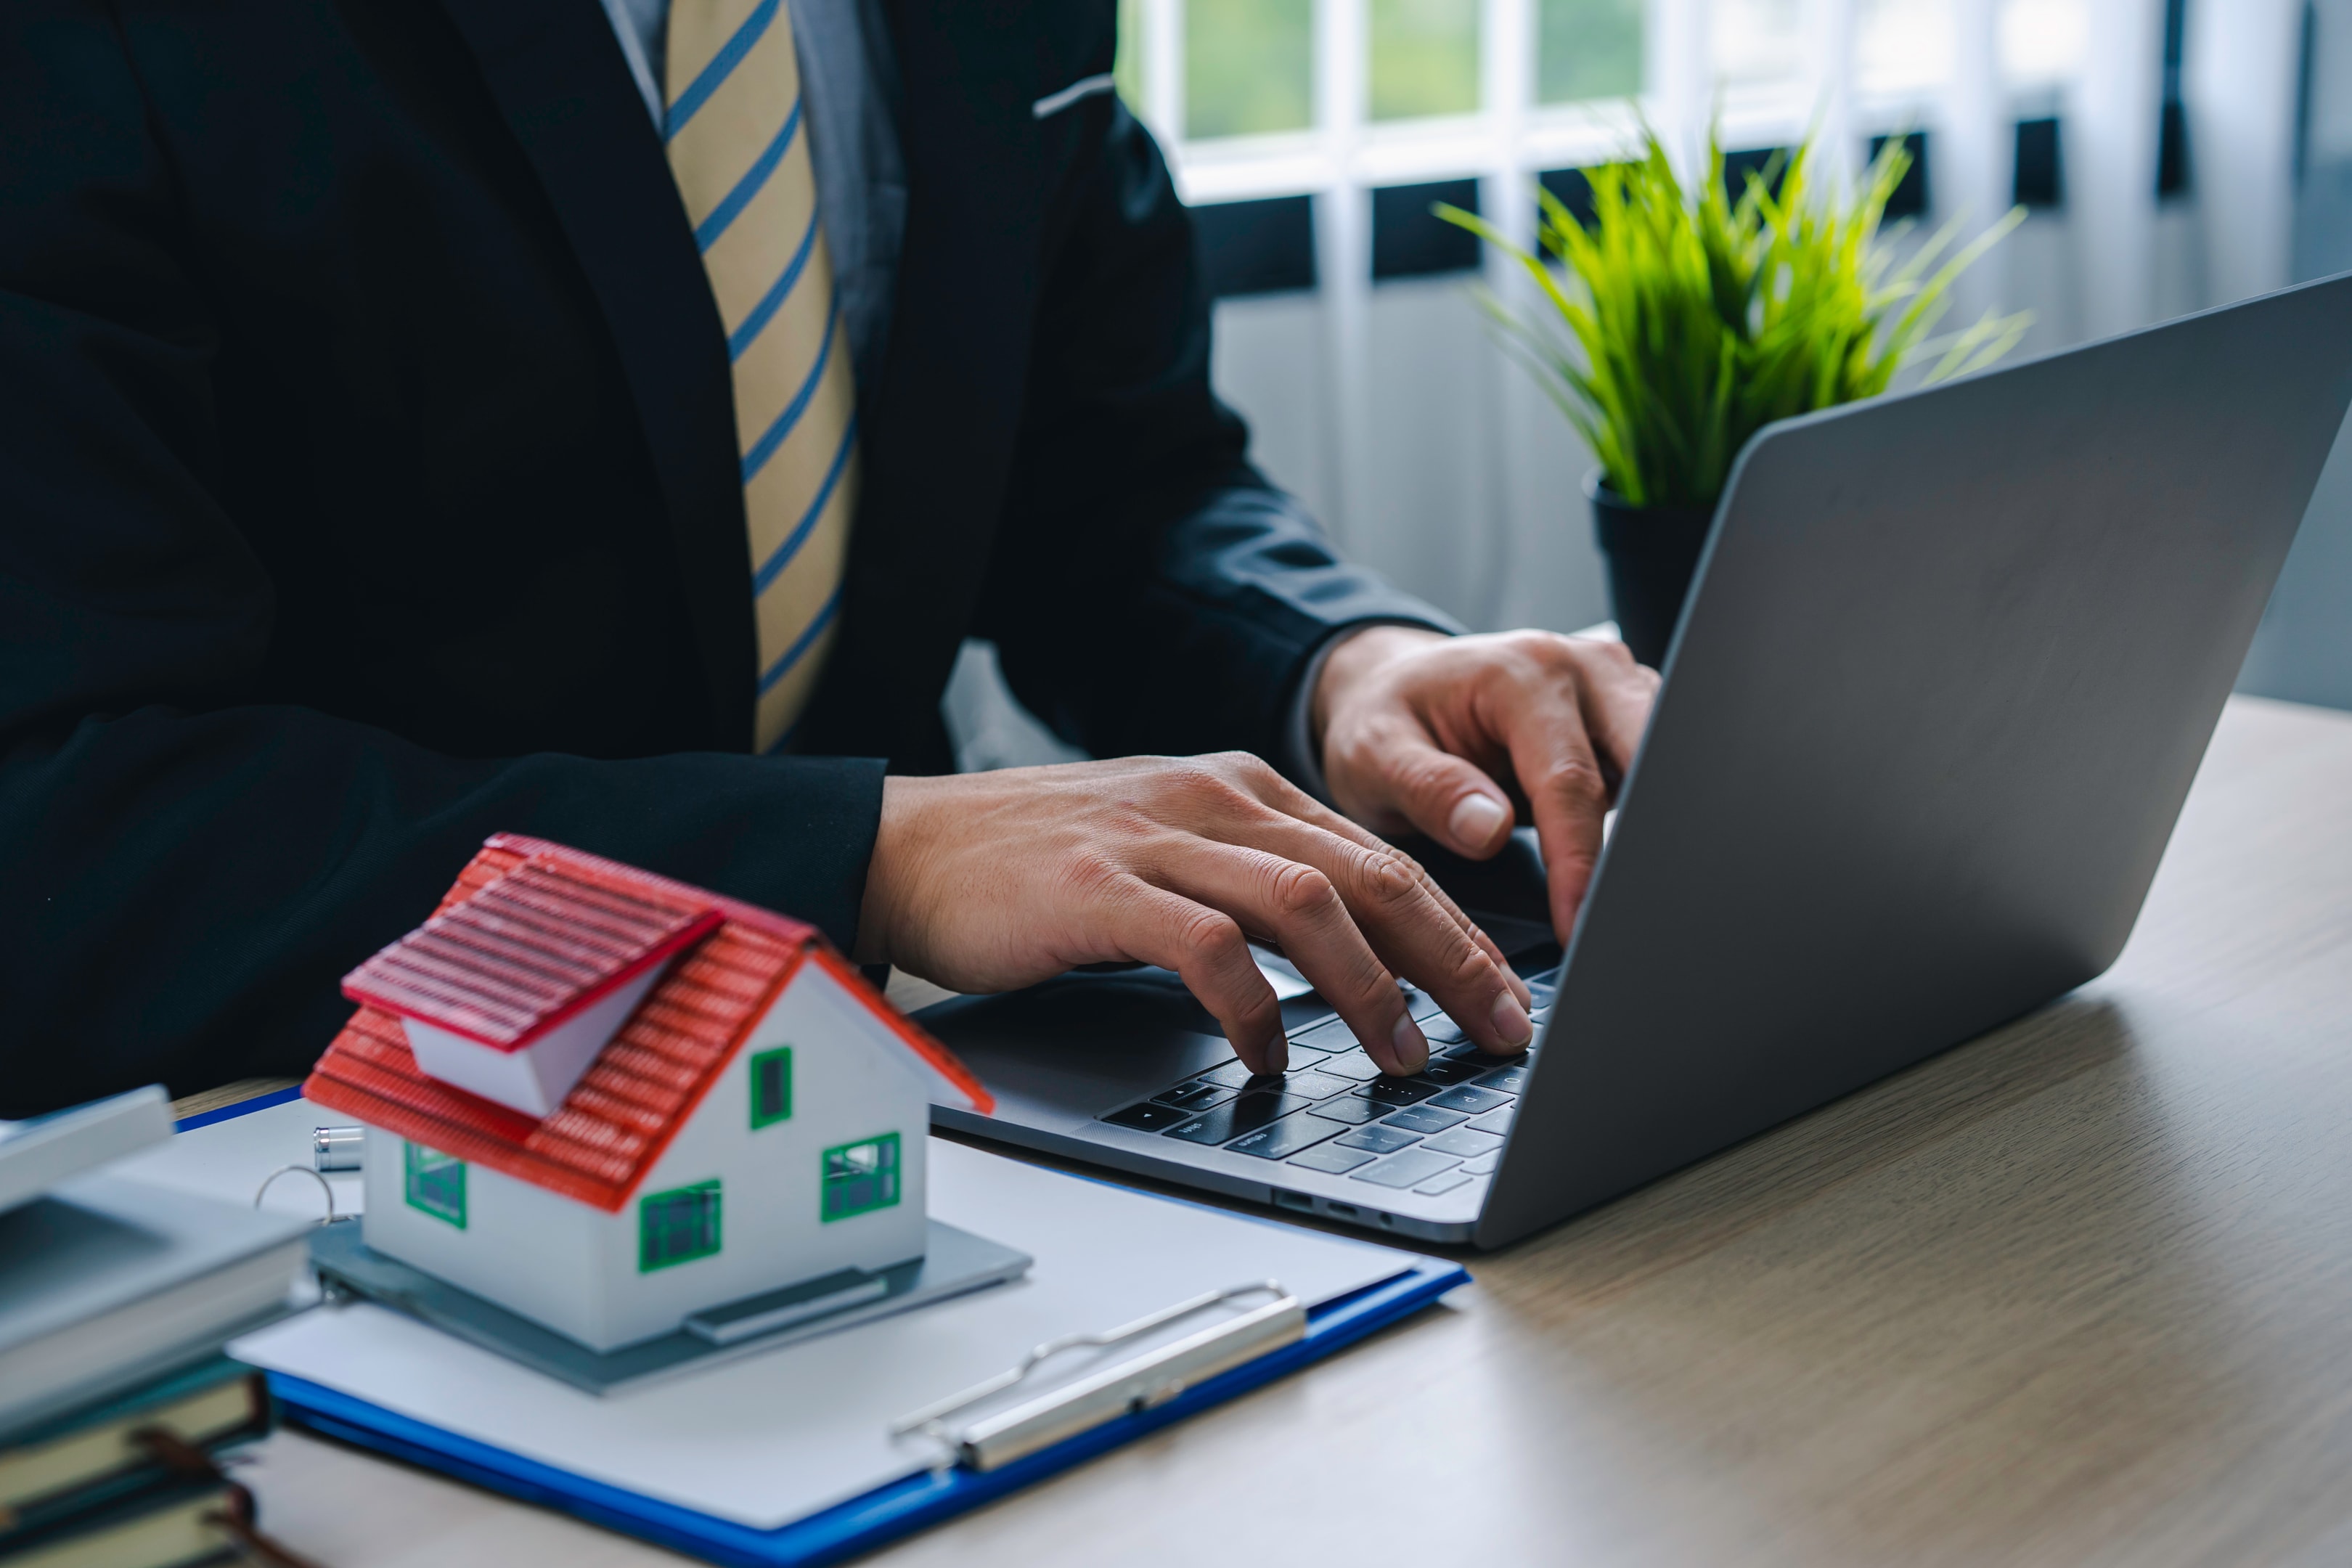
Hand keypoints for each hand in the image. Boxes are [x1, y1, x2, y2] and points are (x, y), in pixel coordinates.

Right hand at [852, 754, 1535, 1075]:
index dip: (1458, 927)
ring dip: (1373, 987)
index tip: (1507, 995)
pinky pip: (1208, 946)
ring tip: (1406, 1055)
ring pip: (1308, 902)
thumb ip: (1252, 882)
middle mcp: (1213, 797)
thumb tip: (1356, 954)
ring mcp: (1157, 836)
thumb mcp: (1167, 850)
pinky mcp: (1100, 885)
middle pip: (1371, 872)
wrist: (906, 846)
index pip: (1379, 854)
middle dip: (1453, 957)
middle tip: (1502, 1029)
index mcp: (1240, 786)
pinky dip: (1254, 1009)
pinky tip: (1271, 1059)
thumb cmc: (1037, 865)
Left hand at [1312, 626, 1660, 941]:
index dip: (1578, 861)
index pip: (1570, 781)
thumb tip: (1489, 830)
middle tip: (1623, 915)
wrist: (1392, 686)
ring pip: (1661, 767)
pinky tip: (1617, 866)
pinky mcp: (1623, 713)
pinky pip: (1652, 769)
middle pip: (1645, 762)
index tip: (1575, 923)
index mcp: (1519, 673)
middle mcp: (1579, 668)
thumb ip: (1429, 789)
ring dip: (1646, 830)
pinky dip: (1642, 818)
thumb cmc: (1382, 720)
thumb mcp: (1373, 756)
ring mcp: (1610, 686)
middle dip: (1640, 840)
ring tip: (1618, 899)